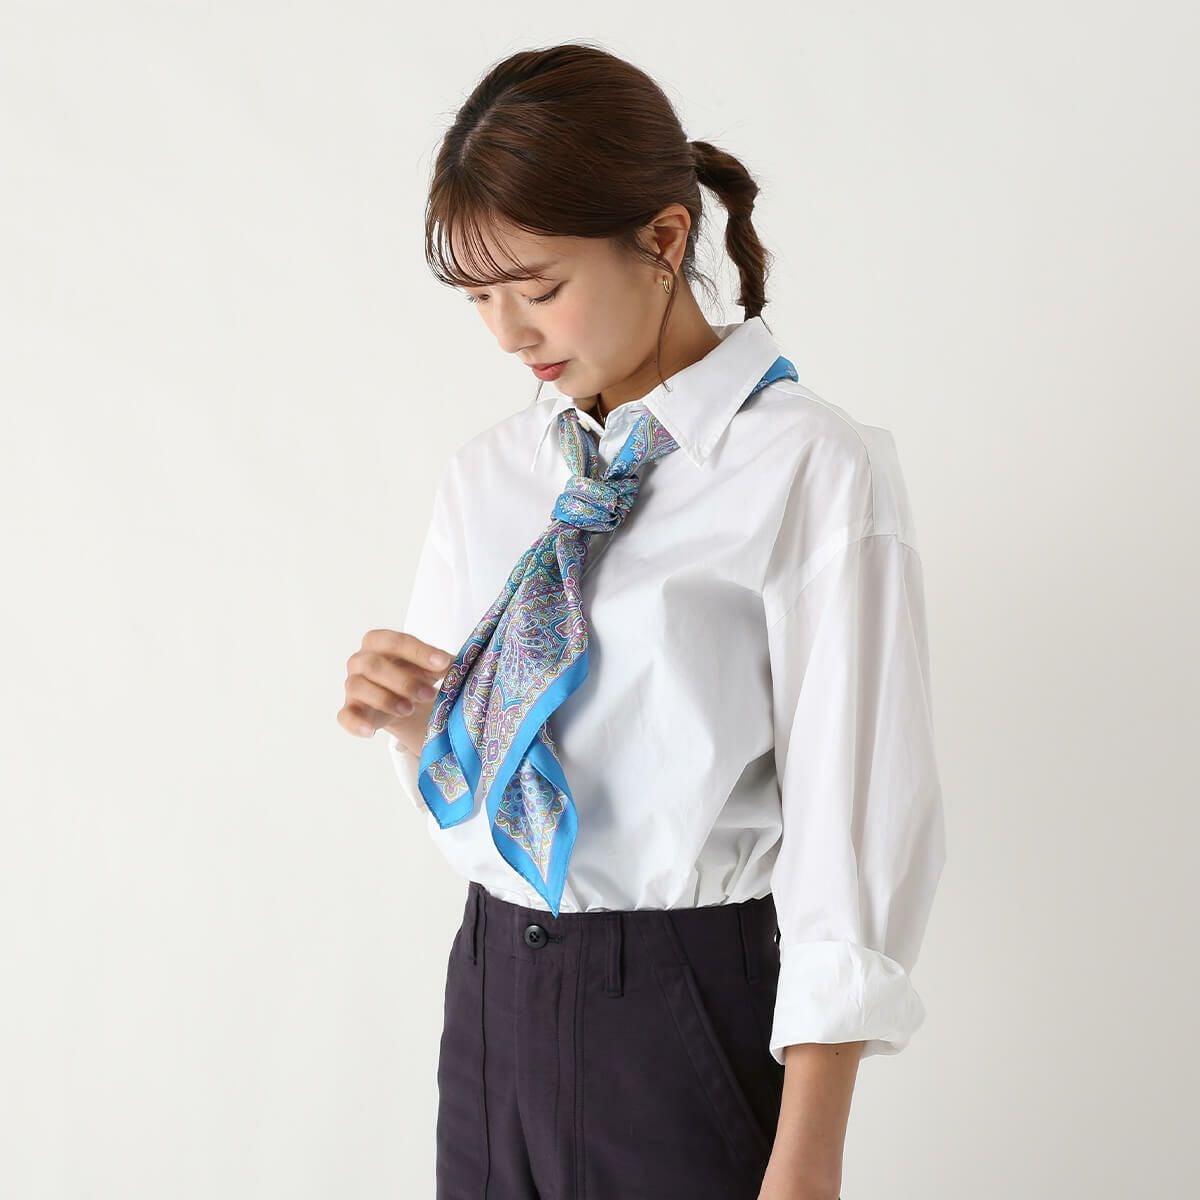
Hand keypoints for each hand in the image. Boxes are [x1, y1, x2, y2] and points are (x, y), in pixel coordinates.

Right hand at [338, 628, 455, 753]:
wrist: (402, 700)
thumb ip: (441, 663)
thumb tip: (458, 663)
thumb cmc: (415, 674)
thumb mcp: (430, 666)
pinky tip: (371, 731)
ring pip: (358, 687)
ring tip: (409, 710)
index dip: (420, 652)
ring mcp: (352, 685)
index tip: (444, 663)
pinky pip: (345, 716)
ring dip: (385, 699)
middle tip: (430, 695)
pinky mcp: (349, 710)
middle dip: (404, 681)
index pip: (395, 641)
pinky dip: (356, 724)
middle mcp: (360, 660)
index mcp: (378, 642)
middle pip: (374, 665)